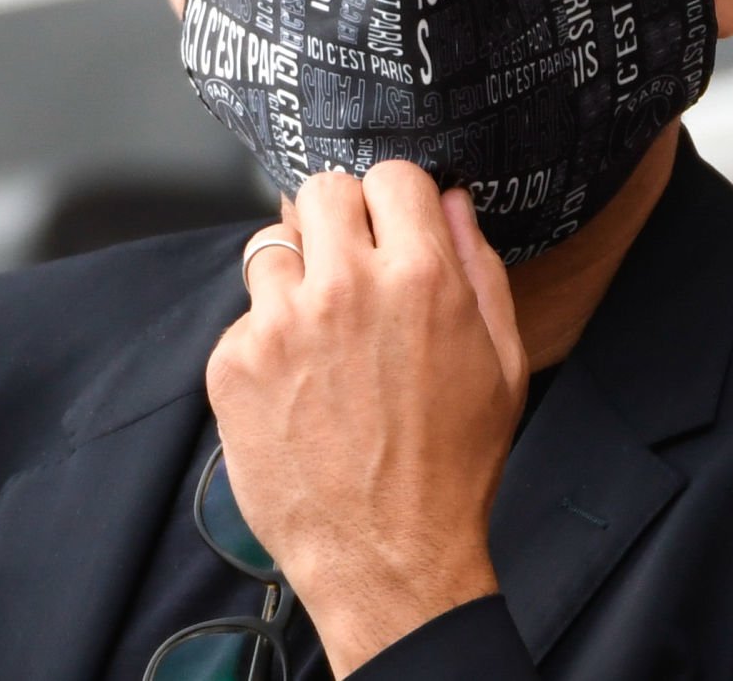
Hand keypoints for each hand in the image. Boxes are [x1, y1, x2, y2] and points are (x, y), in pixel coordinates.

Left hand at [207, 162, 528, 676]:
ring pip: (270, 246)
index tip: (388, 226)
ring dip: (293, 277)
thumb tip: (451, 199)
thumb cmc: (452, 466)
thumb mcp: (500, 363)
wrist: (389, 557)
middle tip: (347, 268)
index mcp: (420, 278)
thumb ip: (478, 266)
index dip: (391, 201)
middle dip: (335, 221)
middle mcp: (344, 287)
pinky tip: (295, 387)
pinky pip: (243, 317)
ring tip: (319, 336)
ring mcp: (280, 323)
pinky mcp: (232, 361)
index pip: (389, 176)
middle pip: (319, 191)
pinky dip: (264, 341)